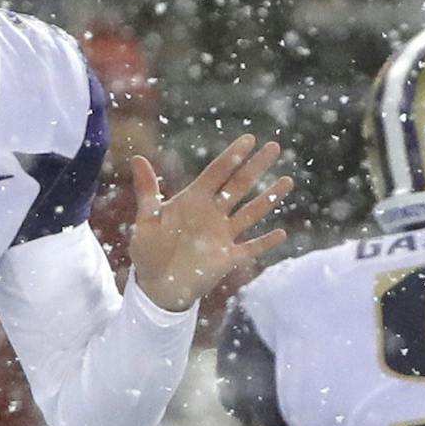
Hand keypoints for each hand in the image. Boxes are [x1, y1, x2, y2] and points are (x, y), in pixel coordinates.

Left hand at [128, 135, 292, 311]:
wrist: (156, 286)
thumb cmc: (148, 251)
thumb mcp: (145, 220)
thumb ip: (147, 192)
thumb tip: (137, 158)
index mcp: (193, 200)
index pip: (216, 173)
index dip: (232, 156)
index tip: (249, 139)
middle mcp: (213, 213)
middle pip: (239, 185)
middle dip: (257, 167)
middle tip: (274, 147)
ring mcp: (223, 235)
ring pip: (251, 212)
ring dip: (269, 198)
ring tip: (287, 181)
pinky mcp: (228, 258)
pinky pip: (251, 248)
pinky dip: (265, 242)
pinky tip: (282, 233)